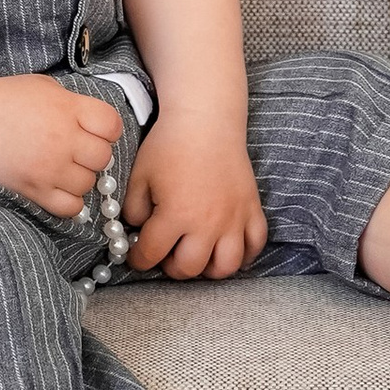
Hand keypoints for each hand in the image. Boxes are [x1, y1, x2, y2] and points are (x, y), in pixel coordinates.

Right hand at [0, 73, 125, 217]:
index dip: (106, 128)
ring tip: (61, 166)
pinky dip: (69, 200)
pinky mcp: (34, 190)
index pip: (112, 125)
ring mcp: (48, 168)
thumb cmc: (3, 99)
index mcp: (67, 108)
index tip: (94, 129)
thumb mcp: (44, 88)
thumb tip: (95, 122)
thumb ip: (73, 103)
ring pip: (88, 183)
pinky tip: (57, 186)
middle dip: (93, 153)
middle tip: (75, 149)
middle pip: (103, 157)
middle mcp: (62, 139)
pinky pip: (70, 207)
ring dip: (80, 176)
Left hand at [124, 121, 266, 279]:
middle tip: (166, 253)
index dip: (138, 258)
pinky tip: (228, 248)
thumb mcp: (139, 177)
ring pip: (226, 266)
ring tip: (198, 255)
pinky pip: (255, 245)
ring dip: (208, 268)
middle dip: (171, 267)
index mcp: (176, 215)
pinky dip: (244, 254)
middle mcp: (207, 224)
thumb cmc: (170, 145)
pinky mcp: (252, 209)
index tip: (136, 254)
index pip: (151, 254)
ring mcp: (234, 219)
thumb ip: (133, 211)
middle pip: (189, 268)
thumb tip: (139, 231)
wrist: (206, 120)